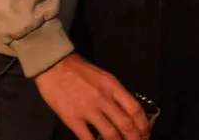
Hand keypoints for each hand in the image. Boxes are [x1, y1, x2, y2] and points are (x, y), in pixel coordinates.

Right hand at [33, 53, 149, 139]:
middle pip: (126, 125)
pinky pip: (88, 139)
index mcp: (112, 86)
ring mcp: (88, 110)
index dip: (143, 125)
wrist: (53, 66)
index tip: (145, 133)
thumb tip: (128, 113)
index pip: (135, 109)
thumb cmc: (79, 70)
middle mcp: (103, 98)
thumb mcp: (103, 76)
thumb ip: (116, 93)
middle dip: (135, 139)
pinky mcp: (72, 119)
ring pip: (111, 135)